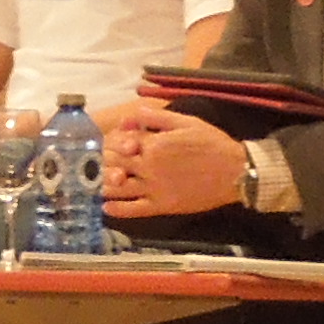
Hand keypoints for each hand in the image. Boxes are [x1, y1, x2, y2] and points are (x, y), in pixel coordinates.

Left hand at [101, 103, 248, 217]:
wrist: (234, 172)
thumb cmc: (211, 143)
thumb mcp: (186, 121)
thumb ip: (158, 116)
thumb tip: (133, 113)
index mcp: (155, 144)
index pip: (123, 141)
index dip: (113, 141)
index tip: (104, 142)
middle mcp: (150, 166)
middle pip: (117, 163)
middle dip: (102, 162)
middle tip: (89, 164)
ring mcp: (155, 188)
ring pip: (120, 188)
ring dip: (104, 186)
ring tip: (90, 185)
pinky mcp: (162, 205)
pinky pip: (135, 210)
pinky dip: (119, 210)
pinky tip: (106, 208)